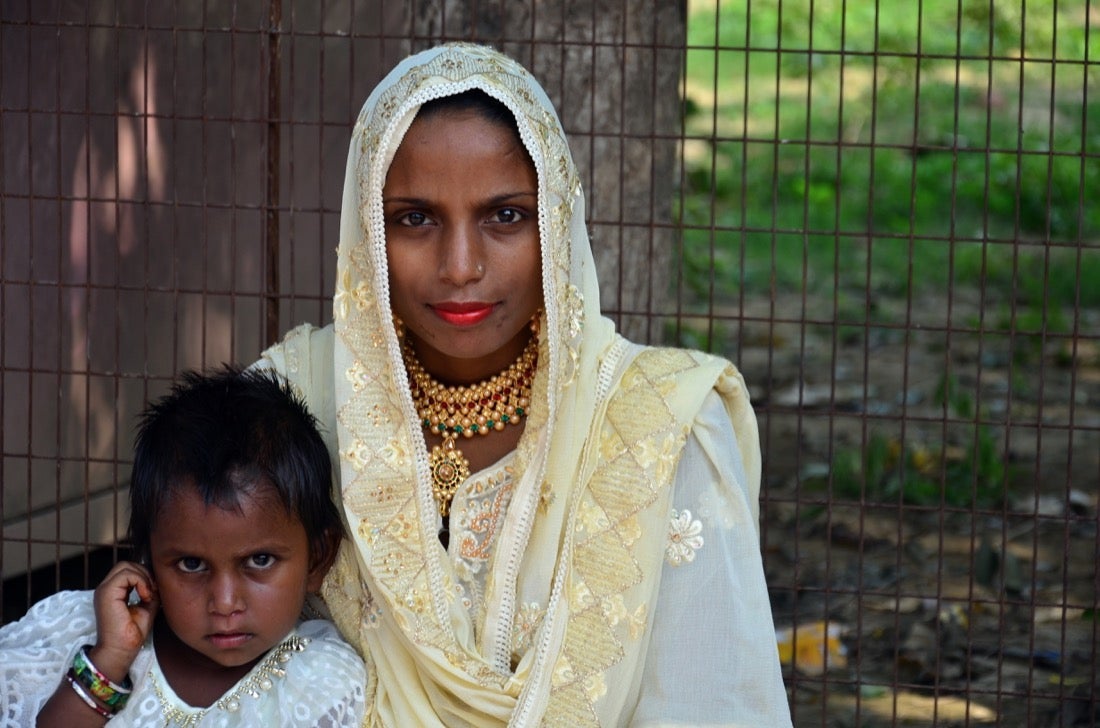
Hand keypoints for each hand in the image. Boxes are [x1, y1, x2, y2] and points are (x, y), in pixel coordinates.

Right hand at [90, 560, 158, 682]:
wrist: (122, 650)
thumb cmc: (132, 633)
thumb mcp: (146, 607)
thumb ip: (149, 592)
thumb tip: (158, 581)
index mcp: (113, 592)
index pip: (128, 570)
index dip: (144, 575)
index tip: (154, 590)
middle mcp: (106, 588)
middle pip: (126, 564)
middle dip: (143, 572)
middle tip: (152, 590)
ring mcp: (104, 590)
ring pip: (125, 566)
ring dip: (143, 577)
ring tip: (149, 593)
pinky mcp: (106, 593)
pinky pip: (125, 574)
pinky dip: (140, 581)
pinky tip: (145, 595)